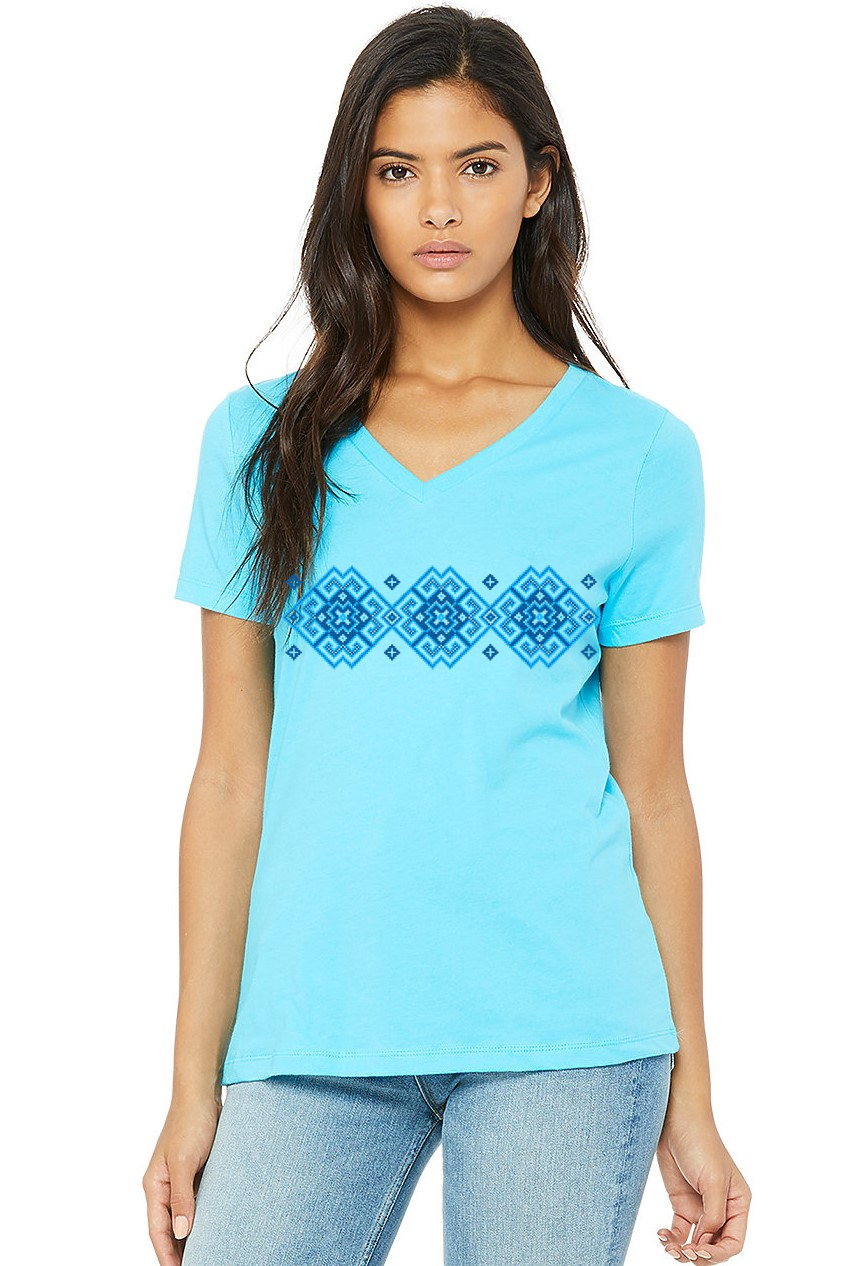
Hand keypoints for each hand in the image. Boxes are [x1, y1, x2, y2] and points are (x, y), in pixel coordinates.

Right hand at [142, 1092, 221, 1263]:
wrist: (202, 1093)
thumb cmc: (190, 1122)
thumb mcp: (185, 1162)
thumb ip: (181, 1197)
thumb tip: (180, 1230)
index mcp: (155, 1185)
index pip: (157, 1229)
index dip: (166, 1253)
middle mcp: (164, 1185)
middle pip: (167, 1226)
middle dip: (177, 1249)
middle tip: (195, 1265)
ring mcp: (179, 1178)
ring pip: (182, 1215)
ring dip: (190, 1234)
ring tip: (204, 1252)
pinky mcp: (195, 1171)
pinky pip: (195, 1200)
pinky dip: (201, 1215)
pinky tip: (213, 1225)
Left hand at [654, 1105, 750, 1261]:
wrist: (676, 1121)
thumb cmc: (701, 1144)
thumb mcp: (713, 1181)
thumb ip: (713, 1214)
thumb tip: (706, 1239)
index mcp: (738, 1204)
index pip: (734, 1242)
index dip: (719, 1253)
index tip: (700, 1250)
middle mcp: (722, 1209)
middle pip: (715, 1246)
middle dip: (700, 1255)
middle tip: (684, 1252)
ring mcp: (701, 1208)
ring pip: (696, 1243)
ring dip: (683, 1251)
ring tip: (670, 1247)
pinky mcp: (682, 1204)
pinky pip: (680, 1233)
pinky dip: (672, 1240)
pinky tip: (662, 1236)